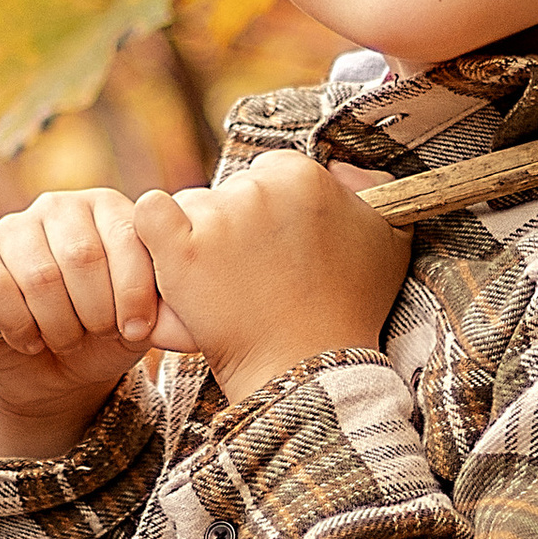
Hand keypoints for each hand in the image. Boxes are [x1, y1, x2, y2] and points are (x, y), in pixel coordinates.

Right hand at [0, 189, 192, 460]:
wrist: (55, 370)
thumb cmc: (107, 334)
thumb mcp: (143, 318)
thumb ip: (160, 297)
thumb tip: (168, 297)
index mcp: (107, 207)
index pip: (127, 237)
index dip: (134, 292)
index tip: (138, 331)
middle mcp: (58, 206)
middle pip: (82, 257)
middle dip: (96, 312)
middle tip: (95, 335)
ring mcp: (12, 229)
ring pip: (40, 276)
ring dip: (60, 325)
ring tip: (67, 340)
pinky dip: (20, 326)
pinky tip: (30, 340)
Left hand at [133, 153, 410, 408]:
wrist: (308, 370)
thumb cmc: (351, 310)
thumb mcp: (389, 240)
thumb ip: (370, 188)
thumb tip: (341, 169)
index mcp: (304, 175)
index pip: (266, 174)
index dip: (267, 214)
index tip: (273, 251)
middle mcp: (259, 188)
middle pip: (227, 190)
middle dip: (233, 226)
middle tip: (250, 275)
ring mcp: (218, 218)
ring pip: (191, 206)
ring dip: (197, 237)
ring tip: (222, 285)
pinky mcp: (181, 251)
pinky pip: (148, 215)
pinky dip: (154, 235)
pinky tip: (173, 261)